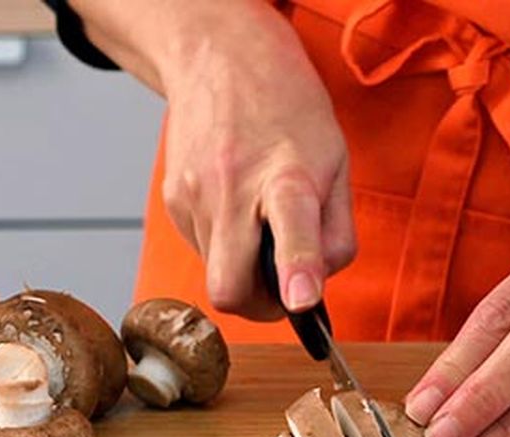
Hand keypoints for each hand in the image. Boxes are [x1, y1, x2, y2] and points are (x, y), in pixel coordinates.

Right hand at [159, 2, 355, 319]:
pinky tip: (235, 204)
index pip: (291, 229)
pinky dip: (224, 243)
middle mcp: (233, 189)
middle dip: (256, 306)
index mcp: (286, 174)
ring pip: (214, 273)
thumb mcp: (337, 163)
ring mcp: (194, 197)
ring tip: (258, 218)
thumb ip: (336, 233)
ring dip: (241, 266)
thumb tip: (317, 289)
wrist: (220, 56)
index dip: (296, 270)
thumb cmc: (287, 108)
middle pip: (228, 286)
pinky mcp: (172, 200)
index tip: (300, 302)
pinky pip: (202, 248)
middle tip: (279, 289)